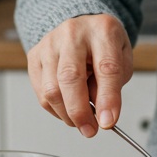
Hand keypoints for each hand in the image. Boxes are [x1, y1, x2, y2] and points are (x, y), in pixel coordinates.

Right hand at [26, 14, 133, 137]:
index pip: (106, 68)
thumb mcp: (122, 60)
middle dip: (80, 111)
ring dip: (67, 114)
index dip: (107, 99)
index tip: (108, 122)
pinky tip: (67, 109)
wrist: (83, 26)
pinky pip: (41, 92)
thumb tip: (100, 115)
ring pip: (51, 89)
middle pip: (70, 78)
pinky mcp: (35, 55)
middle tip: (90, 130)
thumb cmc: (104, 45)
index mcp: (102, 30)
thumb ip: (113, 85)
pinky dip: (55, 109)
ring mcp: (49, 43)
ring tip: (81, 121)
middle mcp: (72, 33)